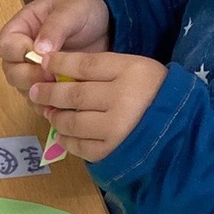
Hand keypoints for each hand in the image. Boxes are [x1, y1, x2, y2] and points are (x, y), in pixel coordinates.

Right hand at [0, 0, 111, 91]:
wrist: (105, 24)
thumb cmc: (83, 10)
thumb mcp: (71, 11)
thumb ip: (55, 27)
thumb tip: (38, 50)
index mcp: (21, 28)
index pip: (6, 46)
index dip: (19, 53)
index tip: (41, 54)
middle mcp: (21, 54)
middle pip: (12, 73)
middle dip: (30, 77)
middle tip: (53, 75)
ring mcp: (32, 73)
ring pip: (24, 90)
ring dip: (41, 93)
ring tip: (62, 87)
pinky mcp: (45, 87)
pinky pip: (40, 102)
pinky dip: (50, 104)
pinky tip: (66, 100)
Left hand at [30, 48, 166, 162]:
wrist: (178, 129)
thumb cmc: (153, 94)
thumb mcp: (136, 69)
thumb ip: (104, 69)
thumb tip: (62, 73)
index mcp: (130, 71)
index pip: (85, 65)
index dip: (59, 63)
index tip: (43, 62)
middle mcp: (122, 98)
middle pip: (74, 95)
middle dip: (49, 93)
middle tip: (36, 91)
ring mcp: (115, 128)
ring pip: (72, 122)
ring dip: (56, 117)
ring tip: (50, 112)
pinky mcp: (110, 151)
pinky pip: (78, 145)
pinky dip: (66, 139)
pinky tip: (63, 133)